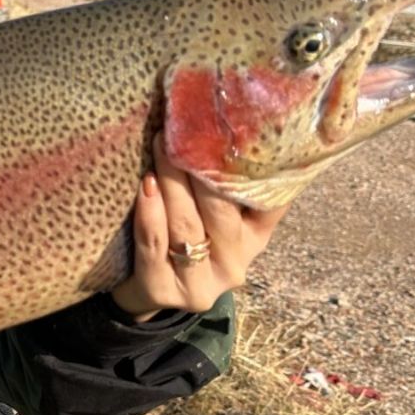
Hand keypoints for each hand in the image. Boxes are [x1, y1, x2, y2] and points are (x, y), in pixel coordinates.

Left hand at [110, 135, 288, 318]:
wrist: (146, 291)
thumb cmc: (186, 237)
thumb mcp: (218, 217)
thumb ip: (231, 184)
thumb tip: (241, 124)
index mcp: (254, 239)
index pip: (268, 202)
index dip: (253, 166)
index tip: (237, 128)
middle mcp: (234, 264)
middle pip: (220, 210)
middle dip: (199, 166)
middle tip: (183, 130)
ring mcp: (200, 283)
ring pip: (186, 225)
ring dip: (172, 181)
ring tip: (160, 146)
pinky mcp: (162, 290)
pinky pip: (154, 245)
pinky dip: (149, 213)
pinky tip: (146, 185)